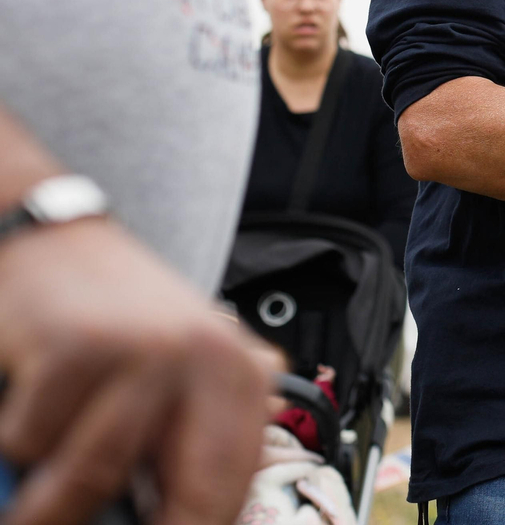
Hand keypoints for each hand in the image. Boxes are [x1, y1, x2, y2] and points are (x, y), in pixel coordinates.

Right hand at [0, 219, 279, 524]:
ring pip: (91, 479)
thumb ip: (207, 432)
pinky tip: (29, 405)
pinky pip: (34, 440)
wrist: (57, 244)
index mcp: (243, 376)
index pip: (229, 490)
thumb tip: (212, 512)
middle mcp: (207, 359)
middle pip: (185, 497)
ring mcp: (144, 351)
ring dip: (47, 507)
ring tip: (33, 506)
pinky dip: (19, 440)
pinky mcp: (77, 347)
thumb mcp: (186, 370)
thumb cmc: (120, 320)